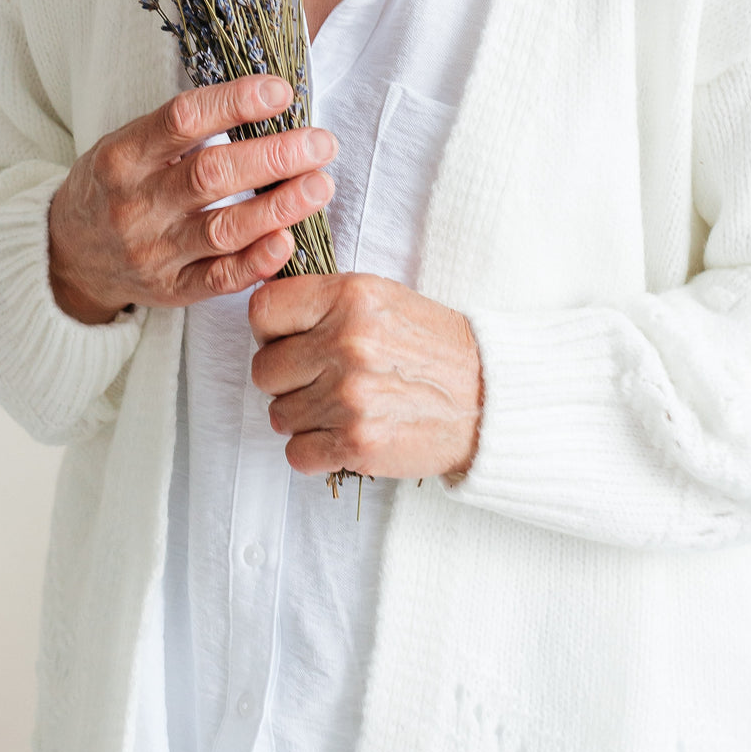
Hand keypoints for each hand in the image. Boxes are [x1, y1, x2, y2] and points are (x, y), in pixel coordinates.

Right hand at [48, 77, 336, 323]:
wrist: (69, 255)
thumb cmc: (117, 186)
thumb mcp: (128, 144)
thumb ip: (185, 129)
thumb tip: (267, 99)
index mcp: (122, 156)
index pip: (182, 119)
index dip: (235, 102)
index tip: (281, 92)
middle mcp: (135, 204)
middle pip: (211, 175)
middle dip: (275, 155)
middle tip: (322, 143)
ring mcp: (153, 252)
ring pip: (223, 229)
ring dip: (279, 207)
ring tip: (320, 185)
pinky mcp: (171, 290)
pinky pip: (219, 280)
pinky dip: (257, 262)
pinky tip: (289, 241)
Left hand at [249, 273, 483, 481]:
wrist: (487, 396)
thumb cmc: (432, 347)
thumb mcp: (381, 298)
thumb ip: (324, 302)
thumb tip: (265, 316)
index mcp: (350, 297)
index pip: (263, 311)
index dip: (269, 330)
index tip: (288, 340)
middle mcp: (346, 343)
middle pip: (264, 370)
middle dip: (287, 379)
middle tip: (321, 379)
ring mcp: (349, 396)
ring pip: (278, 415)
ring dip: (304, 417)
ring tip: (342, 406)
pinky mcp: (356, 442)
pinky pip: (296, 454)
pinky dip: (315, 451)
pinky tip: (344, 434)